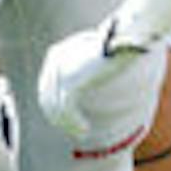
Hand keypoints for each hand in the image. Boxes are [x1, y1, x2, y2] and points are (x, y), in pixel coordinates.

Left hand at [39, 20, 155, 141]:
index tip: (65, 120)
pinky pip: (66, 109)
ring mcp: (60, 72)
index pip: (46, 86)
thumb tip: (82, 86)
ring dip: (67, 123)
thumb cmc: (115, 44)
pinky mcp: (71, 81)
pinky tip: (84, 129)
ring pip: (55, 107)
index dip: (53, 106)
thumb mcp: (94, 56)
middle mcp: (54, 61)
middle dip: (58, 118)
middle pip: (47, 98)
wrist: (124, 38)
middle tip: (73, 129)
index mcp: (56, 54)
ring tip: (80, 132)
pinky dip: (74, 122)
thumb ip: (84, 68)